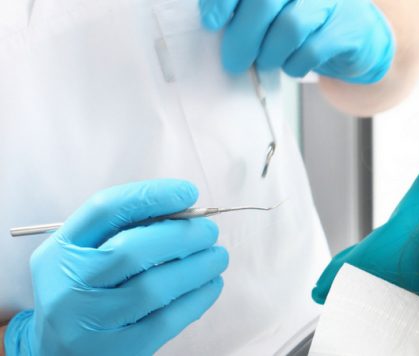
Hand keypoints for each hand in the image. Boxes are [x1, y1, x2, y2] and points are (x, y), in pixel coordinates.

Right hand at [3, 180, 227, 355]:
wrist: (54, 354)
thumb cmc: (80, 294)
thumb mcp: (80, 257)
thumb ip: (120, 230)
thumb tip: (184, 212)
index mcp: (59, 253)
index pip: (106, 210)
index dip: (152, 196)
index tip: (187, 193)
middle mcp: (68, 287)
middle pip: (134, 249)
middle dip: (183, 235)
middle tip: (208, 232)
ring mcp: (92, 322)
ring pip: (156, 286)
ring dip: (199, 266)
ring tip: (217, 257)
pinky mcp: (118, 349)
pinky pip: (168, 319)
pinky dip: (198, 297)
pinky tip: (211, 284)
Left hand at [200, 0, 394, 83]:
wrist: (361, 37)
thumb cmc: (310, 21)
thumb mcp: (277, 7)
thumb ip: (249, 8)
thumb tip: (213, 22)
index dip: (224, 0)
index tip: (211, 22)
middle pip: (265, 2)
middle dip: (243, 36)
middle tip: (233, 60)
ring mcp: (333, 1)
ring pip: (289, 28)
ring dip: (269, 54)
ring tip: (266, 63)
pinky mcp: (348, 28)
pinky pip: (311, 51)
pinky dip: (294, 65)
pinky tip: (292, 66)